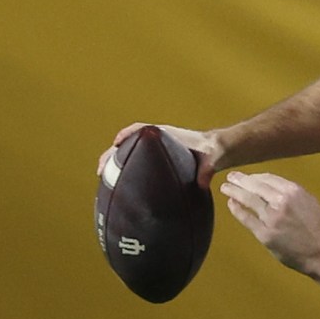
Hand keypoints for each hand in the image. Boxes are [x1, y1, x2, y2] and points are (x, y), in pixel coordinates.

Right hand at [102, 123, 221, 188]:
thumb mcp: (213, 158)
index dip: (127, 135)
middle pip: (129, 144)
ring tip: (103, 180)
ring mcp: (157, 152)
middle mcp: (158, 142)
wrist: (219, 151)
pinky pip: (138, 164)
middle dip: (112, 154)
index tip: (116, 143)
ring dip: (116, 164)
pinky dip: (127, 172)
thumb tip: (203, 181)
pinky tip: (122, 189)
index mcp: (167, 136)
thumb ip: (209, 168)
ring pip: (130, 154)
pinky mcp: (159, 162)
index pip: (141, 129)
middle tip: (100, 170)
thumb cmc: (215, 151)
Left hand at [221, 172, 319, 273]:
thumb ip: (290, 192)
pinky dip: (237, 210)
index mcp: (293, 191)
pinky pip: (247, 218)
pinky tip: (231, 204)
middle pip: (255, 186)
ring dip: (234, 192)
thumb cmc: (315, 227)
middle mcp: (281, 202)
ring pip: (248, 200)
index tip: (247, 177)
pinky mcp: (265, 234)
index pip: (267, 178)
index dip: (254, 176)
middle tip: (231, 177)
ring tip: (225, 188)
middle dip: (240, 180)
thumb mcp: (308, 201)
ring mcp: (271, 218)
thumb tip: (270, 186)